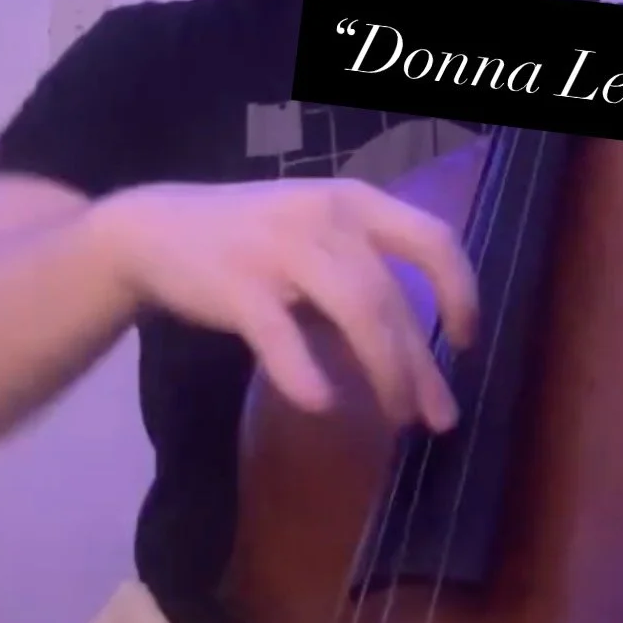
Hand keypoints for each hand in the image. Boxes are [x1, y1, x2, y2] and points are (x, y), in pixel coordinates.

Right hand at [94, 177, 475, 432]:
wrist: (155, 229)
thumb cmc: (251, 238)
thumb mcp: (316, 237)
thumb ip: (363, 278)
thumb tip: (415, 352)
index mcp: (355, 201)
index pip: (433, 238)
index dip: (461, 291)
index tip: (467, 341)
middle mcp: (327, 218)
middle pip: (393, 296)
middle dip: (422, 364)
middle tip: (439, 417)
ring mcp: (282, 248)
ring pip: (358, 312)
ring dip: (386, 372)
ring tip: (399, 421)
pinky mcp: (238, 284)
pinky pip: (281, 335)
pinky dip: (305, 373)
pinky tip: (321, 403)